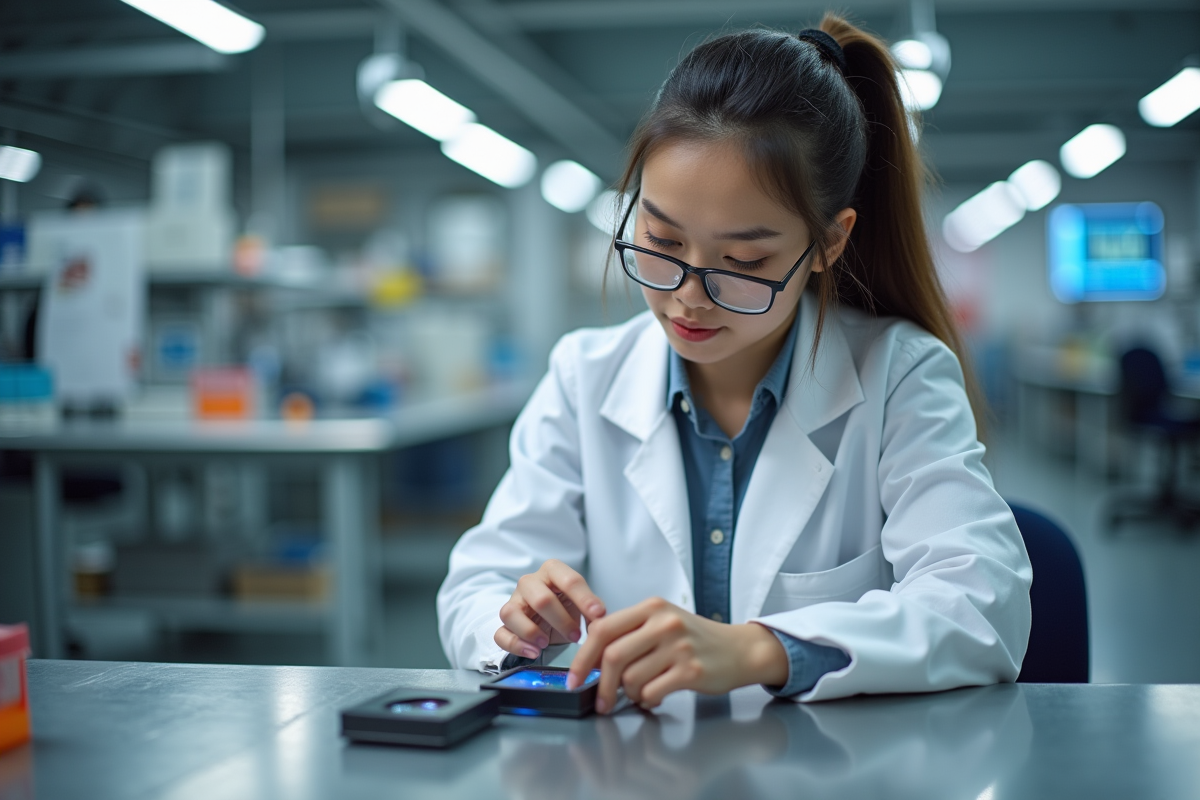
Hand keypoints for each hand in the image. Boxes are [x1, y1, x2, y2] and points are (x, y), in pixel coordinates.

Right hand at [494, 559, 606, 658]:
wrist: (548, 619)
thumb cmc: (566, 606)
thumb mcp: (581, 603)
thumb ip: (592, 608)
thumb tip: (601, 619)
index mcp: (552, 571)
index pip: (569, 580)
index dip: (585, 599)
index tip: (599, 615)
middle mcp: (529, 582)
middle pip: (541, 599)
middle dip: (561, 621)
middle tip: (576, 636)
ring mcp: (514, 601)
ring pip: (511, 613)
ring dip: (531, 631)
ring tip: (546, 644)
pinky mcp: (504, 624)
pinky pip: (500, 634)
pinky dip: (516, 645)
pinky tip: (533, 652)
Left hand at [566, 597, 788, 712]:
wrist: (740, 649)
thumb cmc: (696, 638)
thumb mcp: (663, 622)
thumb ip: (631, 632)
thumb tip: (592, 657)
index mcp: (651, 607)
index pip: (603, 628)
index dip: (582, 656)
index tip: (574, 676)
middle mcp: (664, 622)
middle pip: (612, 655)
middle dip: (600, 684)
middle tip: (600, 701)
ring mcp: (678, 646)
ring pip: (631, 679)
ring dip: (630, 694)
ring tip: (640, 693)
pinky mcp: (690, 670)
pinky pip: (652, 692)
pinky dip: (647, 701)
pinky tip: (654, 697)